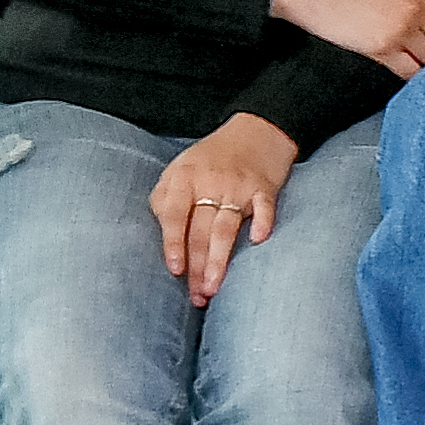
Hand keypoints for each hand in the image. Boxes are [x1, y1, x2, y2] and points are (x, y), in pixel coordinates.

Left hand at [149, 114, 299, 304]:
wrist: (257, 129)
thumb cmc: (213, 156)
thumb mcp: (180, 168)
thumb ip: (165, 196)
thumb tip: (160, 229)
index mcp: (185, 177)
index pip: (174, 215)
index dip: (172, 243)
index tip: (175, 270)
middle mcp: (210, 182)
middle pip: (200, 231)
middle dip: (197, 266)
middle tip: (197, 296)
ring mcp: (239, 185)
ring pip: (226, 227)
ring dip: (219, 260)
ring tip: (213, 288)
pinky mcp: (265, 187)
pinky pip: (264, 207)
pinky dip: (262, 222)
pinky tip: (258, 240)